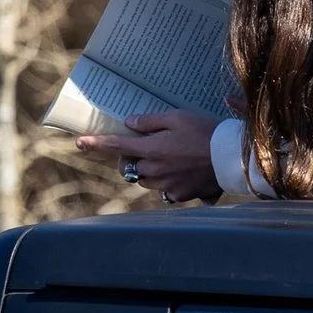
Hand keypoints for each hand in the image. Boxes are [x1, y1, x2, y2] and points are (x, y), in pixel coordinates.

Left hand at [79, 110, 223, 203]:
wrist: (232, 157)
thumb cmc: (206, 132)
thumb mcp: (178, 117)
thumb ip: (151, 121)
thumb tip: (130, 123)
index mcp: (151, 149)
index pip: (116, 146)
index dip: (96, 144)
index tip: (79, 143)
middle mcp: (155, 170)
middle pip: (130, 168)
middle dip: (131, 160)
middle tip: (143, 150)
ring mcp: (167, 185)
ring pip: (146, 181)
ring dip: (149, 172)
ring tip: (168, 161)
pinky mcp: (182, 195)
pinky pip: (166, 191)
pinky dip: (169, 183)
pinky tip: (184, 173)